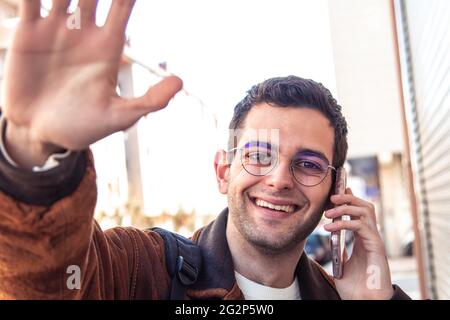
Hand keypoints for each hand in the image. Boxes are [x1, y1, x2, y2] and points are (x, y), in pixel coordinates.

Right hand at [1, 0, 182, 167]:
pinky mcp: (29, 34)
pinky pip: (30, 1)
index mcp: (108, 47)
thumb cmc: (83, 127)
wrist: (41, 133)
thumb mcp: (119, 117)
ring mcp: (56, 30)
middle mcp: (84, 32)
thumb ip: (149, 101)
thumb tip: (181, 81)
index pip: (123, 6)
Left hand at [324, 188, 393, 299]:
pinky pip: (361, 227)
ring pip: (366, 210)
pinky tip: (329, 228)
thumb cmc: (355, 287)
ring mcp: (375, 240)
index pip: (359, 212)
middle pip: (365, 206)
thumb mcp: (341, 265)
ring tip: (329, 211)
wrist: (364, 302)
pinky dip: (344, 223)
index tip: (335, 192)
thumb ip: (338, 251)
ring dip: (346, 206)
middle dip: (349, 197)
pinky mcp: (377, 247)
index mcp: (363, 238)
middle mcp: (370, 236)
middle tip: (331, 197)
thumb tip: (329, 242)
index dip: (349, 199)